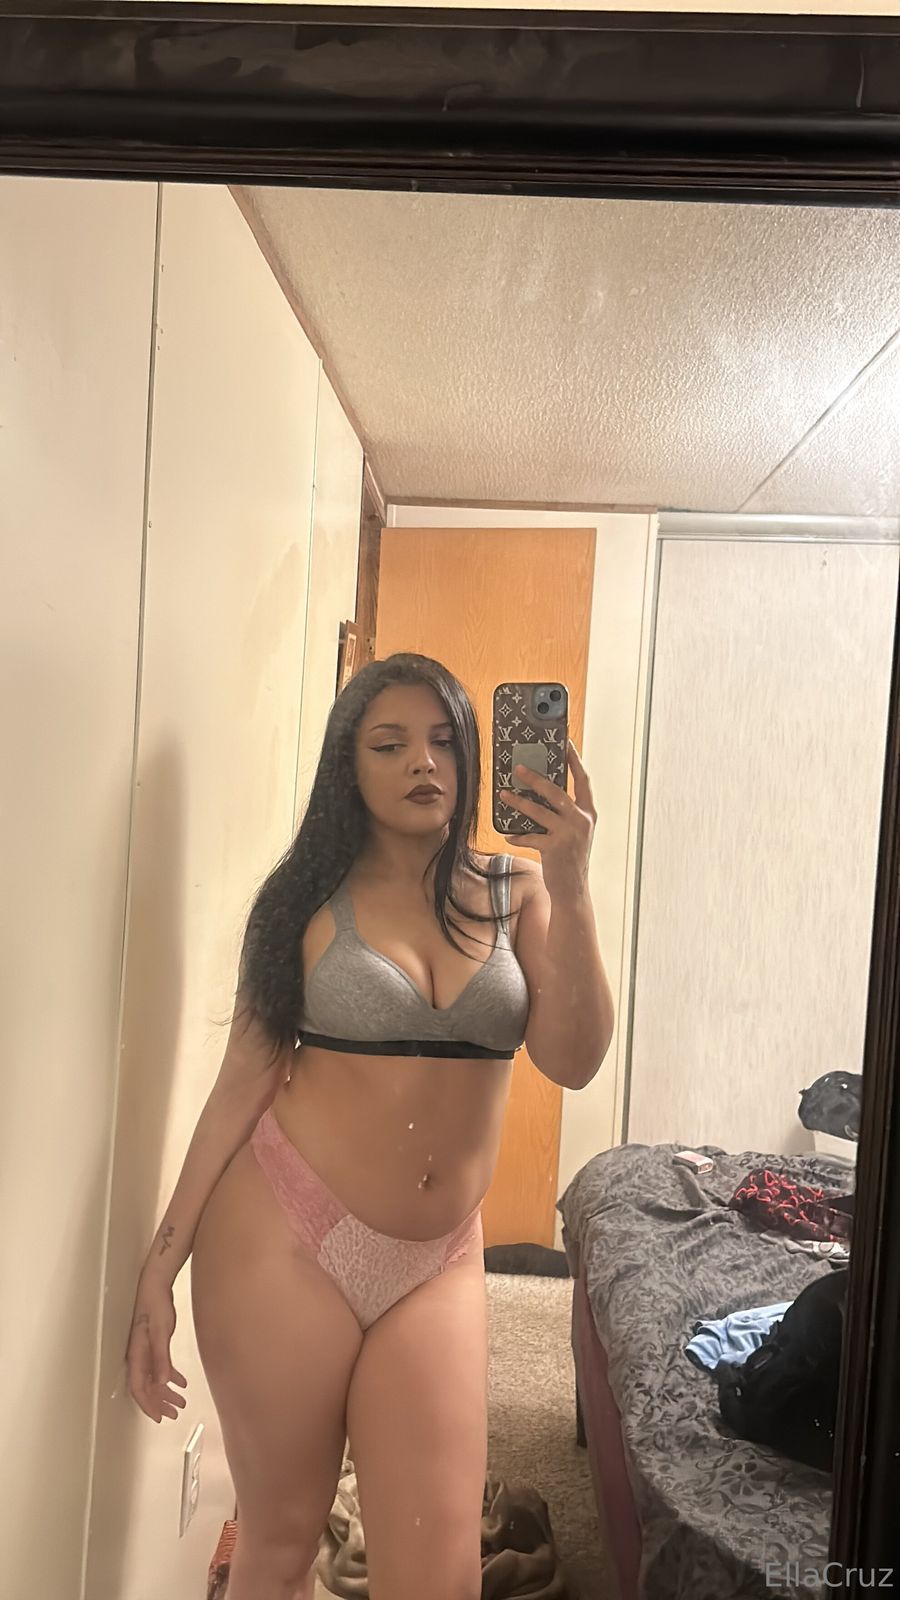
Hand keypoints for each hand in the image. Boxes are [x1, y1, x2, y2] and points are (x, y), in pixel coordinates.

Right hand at [125, 1274, 187, 1423]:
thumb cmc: (155, 1306)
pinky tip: (181, 1382)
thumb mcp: (161, 1332)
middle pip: (146, 1387)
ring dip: (166, 1392)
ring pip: (153, 1379)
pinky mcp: (152, 1344)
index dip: (148, 1405)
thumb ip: (161, 1357)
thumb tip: (162, 1382)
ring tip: (181, 1402)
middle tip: (174, 1414)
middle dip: (159, 1403)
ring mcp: (145, 1351)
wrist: (155, 1285)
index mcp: (137, 1355)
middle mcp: (138, 1356)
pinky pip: (159, 1367)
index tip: (160, 1417)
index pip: (139, 1388)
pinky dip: (169, 1377)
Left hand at [499, 742, 595, 898]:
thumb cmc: (570, 858)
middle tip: (519, 768)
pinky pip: (530, 836)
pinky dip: (517, 834)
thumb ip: (564, 813)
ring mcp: (570, 834)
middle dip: (536, 778)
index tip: (565, 743)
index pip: (583, 780)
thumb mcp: (574, 832)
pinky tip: (507, 834)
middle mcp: (582, 821)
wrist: (573, 890)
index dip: (574, 760)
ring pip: (539, 811)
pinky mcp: (555, 849)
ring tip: (503, 794)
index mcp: (588, 813)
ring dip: (518, 802)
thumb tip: (539, 791)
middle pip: (556, 792)